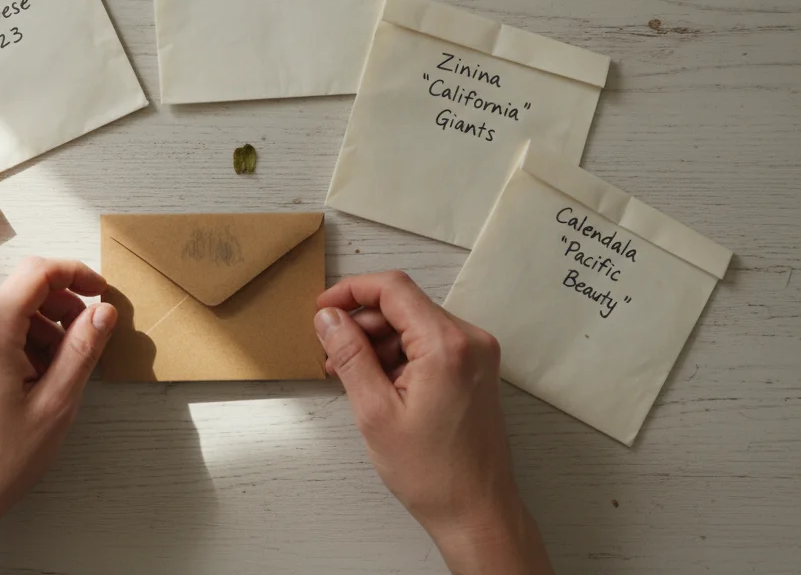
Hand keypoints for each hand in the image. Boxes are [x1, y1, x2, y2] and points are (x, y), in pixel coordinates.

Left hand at [0, 257, 117, 574]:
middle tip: (88, 338)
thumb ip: (82, 351)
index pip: (36, 273)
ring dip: (45, 327)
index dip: (75, 273)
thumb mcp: (55, 405)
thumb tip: (104, 312)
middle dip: (63, 305)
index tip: (101, 291)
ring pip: (10, 311)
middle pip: (23, 289)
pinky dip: (23, 341)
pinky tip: (36, 380)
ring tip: (62, 370)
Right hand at [314, 271, 551, 574]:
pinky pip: (431, 344)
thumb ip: (350, 356)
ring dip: (379, 342)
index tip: (323, 309)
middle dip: (362, 323)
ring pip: (415, 324)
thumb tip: (328, 319)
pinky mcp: (476, 369)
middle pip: (404, 305)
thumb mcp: (375, 412)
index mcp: (447, 345)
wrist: (477, 511)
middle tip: (331, 351)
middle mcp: (470, 340)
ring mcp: (478, 354)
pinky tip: (379, 383)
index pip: (393, 288)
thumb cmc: (432, 473)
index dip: (351, 291)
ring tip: (351, 375)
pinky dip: (401, 355)